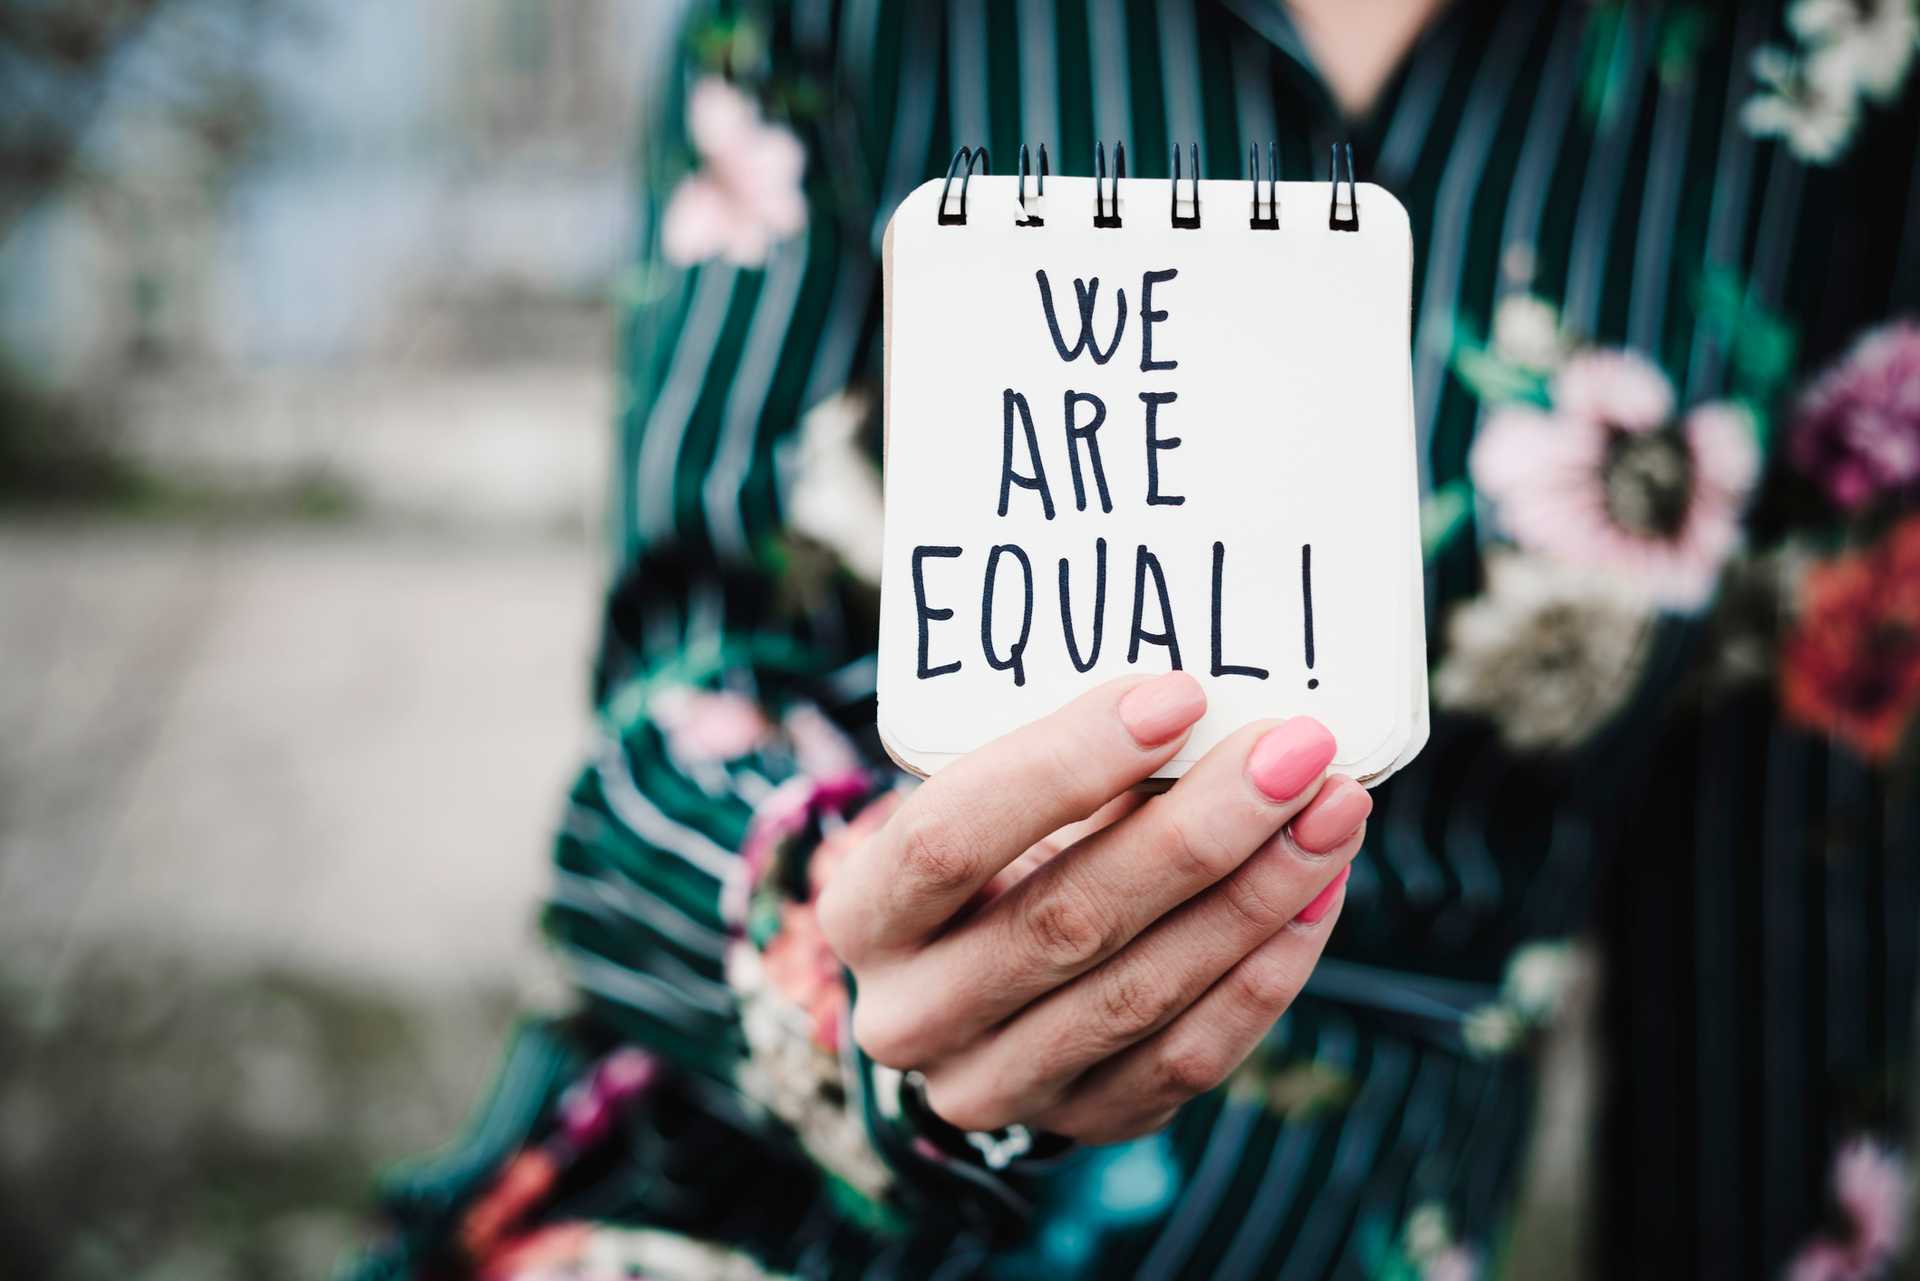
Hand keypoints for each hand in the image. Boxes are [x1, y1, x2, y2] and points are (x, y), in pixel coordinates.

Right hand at [817, 672, 1368, 1144]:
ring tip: (1334, 812)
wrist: (977, 984)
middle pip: (1063, 922)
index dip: (1063, 765)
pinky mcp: (1082, 1123)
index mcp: (864, 914)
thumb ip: (1070, 766)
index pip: (946, 838)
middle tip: (1297, 752)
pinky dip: (1268, 974)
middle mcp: (911, 1016)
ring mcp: (995, 1086)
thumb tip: (1206, 703)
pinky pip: (1187, 1058)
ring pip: (1138, 996)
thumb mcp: (990, 801)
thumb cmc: (995, 854)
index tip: (1179, 695)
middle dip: (1198, 831)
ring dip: (1257, 897)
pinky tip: (1320, 892)